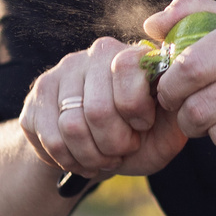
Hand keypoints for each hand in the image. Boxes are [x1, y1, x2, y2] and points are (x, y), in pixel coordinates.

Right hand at [19, 34, 186, 182]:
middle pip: (97, 110)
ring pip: (70, 128)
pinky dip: (68, 160)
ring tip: (103, 157)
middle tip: (122, 149)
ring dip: (91, 156)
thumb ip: (179, 109)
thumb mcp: (170, 128)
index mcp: (131, 54)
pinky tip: (80, 158)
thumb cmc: (144, 139)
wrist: (102, 153)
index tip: (143, 125)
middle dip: (114, 144)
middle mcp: (93, 55)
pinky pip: (48, 139)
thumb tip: (178, 91)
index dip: (136, 112)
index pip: (127, 70)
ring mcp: (60, 73)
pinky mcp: (36, 97)